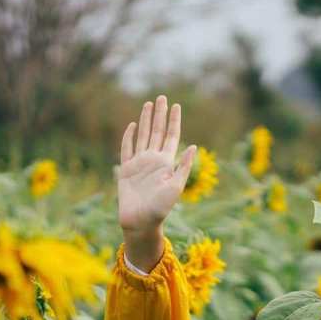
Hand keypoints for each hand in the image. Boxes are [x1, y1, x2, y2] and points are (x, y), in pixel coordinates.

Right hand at [118, 95, 195, 271]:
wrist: (141, 222)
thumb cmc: (161, 208)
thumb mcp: (176, 186)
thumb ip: (184, 166)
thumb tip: (194, 146)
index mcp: (166, 162)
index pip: (170, 136)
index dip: (173, 121)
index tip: (176, 105)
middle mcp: (153, 160)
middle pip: (156, 131)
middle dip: (159, 115)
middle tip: (162, 97)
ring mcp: (139, 163)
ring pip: (142, 136)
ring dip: (145, 120)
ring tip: (148, 104)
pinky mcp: (126, 170)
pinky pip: (127, 149)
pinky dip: (129, 137)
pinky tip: (131, 125)